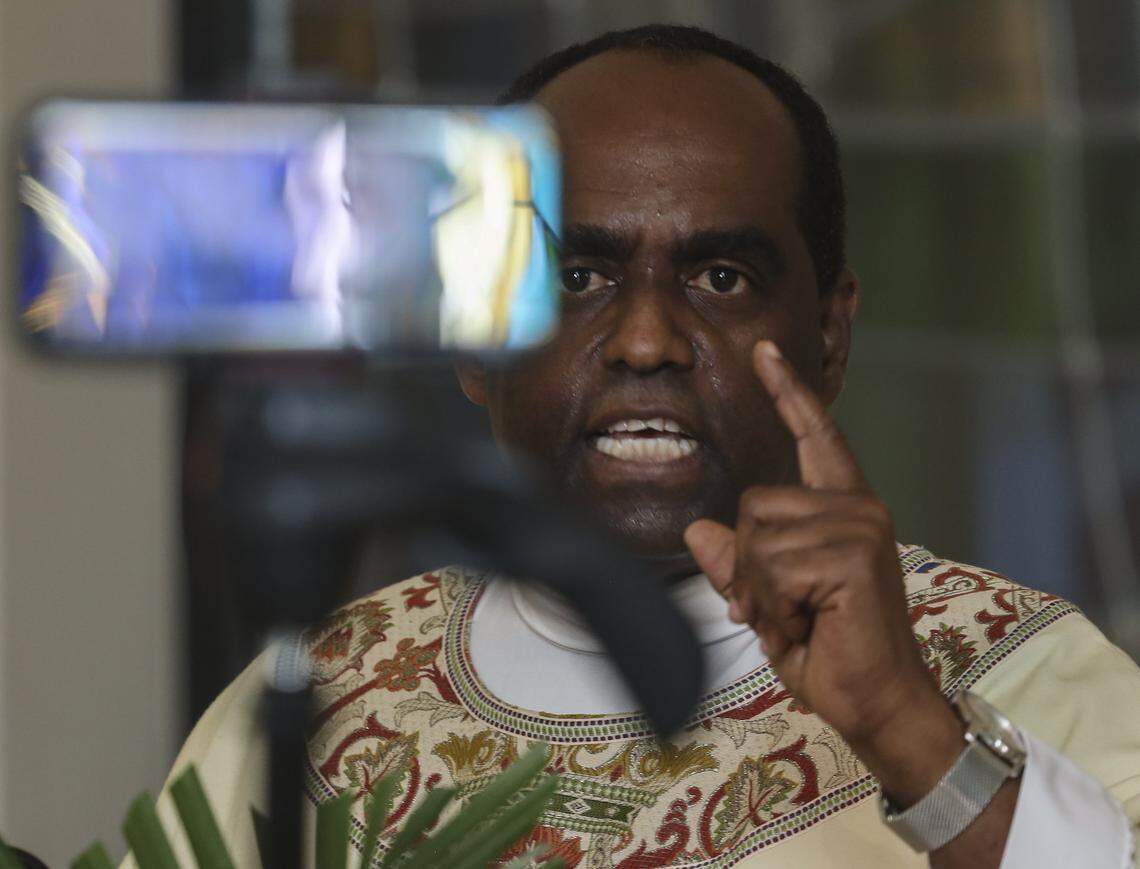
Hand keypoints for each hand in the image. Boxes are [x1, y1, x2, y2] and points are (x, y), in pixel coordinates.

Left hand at [684, 340, 962, 804]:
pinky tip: (808, 624)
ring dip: (761, 592)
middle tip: (780, 610)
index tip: (763, 350)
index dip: (787, 392)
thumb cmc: (826, 650)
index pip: (814, 436)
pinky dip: (774, 606)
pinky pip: (773, 565)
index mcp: (840, 508)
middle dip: (748, 568)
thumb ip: (736, 562)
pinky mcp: (855, 552)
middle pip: (753, 504)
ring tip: (797, 619)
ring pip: (757, 536)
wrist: (873, 701)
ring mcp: (860, 525)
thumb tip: (697, 531)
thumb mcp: (767, 600)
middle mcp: (857, 506)